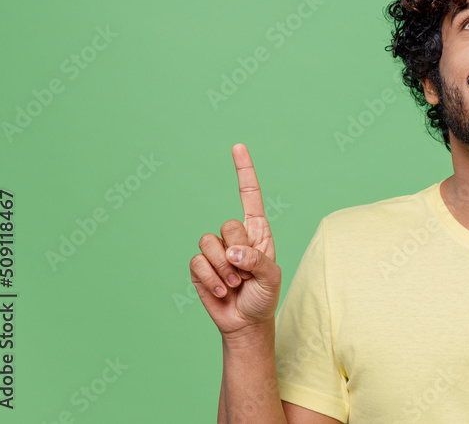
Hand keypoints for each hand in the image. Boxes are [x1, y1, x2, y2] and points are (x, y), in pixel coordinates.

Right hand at [190, 143, 280, 336]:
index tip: (238, 146)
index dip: (244, 171)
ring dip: (223, 269)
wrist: (246, 322)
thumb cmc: (264, 296)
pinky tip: (223, 291)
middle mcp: (235, 236)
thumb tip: (232, 250)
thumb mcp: (271, 277)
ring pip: (208, 242)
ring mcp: (215, 251)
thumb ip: (256, 260)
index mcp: (257, 231)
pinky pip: (197, 263)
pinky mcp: (199, 267)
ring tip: (236, 283)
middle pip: (227, 225)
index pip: (249, 195)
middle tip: (246, 273)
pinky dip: (211, 280)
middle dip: (237, 252)